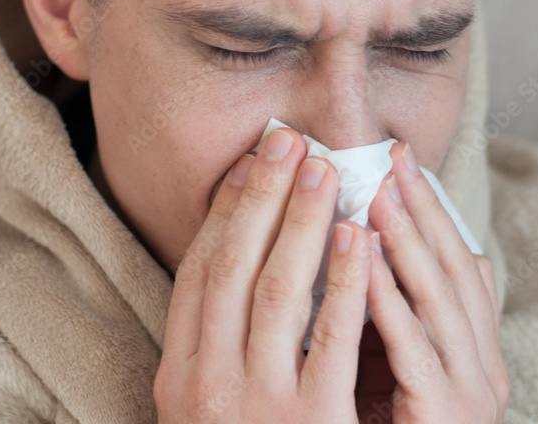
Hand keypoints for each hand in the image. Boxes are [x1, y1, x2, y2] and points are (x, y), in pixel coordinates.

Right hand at [155, 128, 374, 422]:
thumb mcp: (207, 409)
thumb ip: (217, 353)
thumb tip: (237, 268)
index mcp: (179, 378)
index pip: (197, 275)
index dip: (223, 212)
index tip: (247, 164)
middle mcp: (210, 386)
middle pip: (234, 268)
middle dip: (261, 197)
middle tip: (287, 141)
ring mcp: (260, 406)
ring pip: (278, 292)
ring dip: (301, 221)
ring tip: (323, 169)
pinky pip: (332, 341)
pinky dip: (344, 282)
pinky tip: (358, 237)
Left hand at [360, 142, 508, 422]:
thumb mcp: (397, 367)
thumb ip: (391, 315)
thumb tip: (361, 250)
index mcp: (473, 348)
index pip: (456, 262)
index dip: (430, 209)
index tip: (397, 160)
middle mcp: (482, 364)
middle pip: (453, 269)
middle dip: (421, 209)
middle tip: (392, 157)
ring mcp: (469, 392)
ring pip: (440, 300)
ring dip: (407, 240)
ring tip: (378, 191)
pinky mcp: (444, 415)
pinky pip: (414, 349)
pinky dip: (389, 297)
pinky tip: (360, 257)